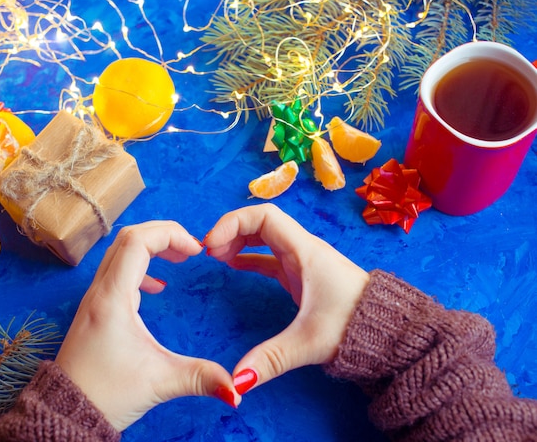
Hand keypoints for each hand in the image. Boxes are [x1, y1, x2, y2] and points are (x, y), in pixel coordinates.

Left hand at [55, 221, 239, 431]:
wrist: (66, 410)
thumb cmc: (105, 393)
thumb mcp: (160, 382)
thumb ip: (200, 378)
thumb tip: (237, 388)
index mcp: (113, 298)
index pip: (137, 241)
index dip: (170, 235)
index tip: (196, 251)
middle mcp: (100, 290)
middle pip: (129, 237)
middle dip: (164, 234)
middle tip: (191, 249)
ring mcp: (95, 296)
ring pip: (120, 250)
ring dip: (152, 246)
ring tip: (180, 259)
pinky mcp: (96, 307)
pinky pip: (117, 269)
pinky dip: (140, 265)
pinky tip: (157, 286)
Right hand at [203, 204, 368, 393]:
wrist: (389, 331)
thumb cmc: (355, 327)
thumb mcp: (309, 342)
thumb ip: (270, 359)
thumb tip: (235, 383)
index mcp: (305, 251)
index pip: (264, 216)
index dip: (233, 223)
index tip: (212, 246)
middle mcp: (303, 249)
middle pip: (261, 222)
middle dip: (232, 230)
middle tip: (208, 252)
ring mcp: (303, 261)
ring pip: (265, 237)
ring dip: (239, 240)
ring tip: (216, 256)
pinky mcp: (303, 275)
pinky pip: (270, 256)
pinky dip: (250, 256)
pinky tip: (233, 265)